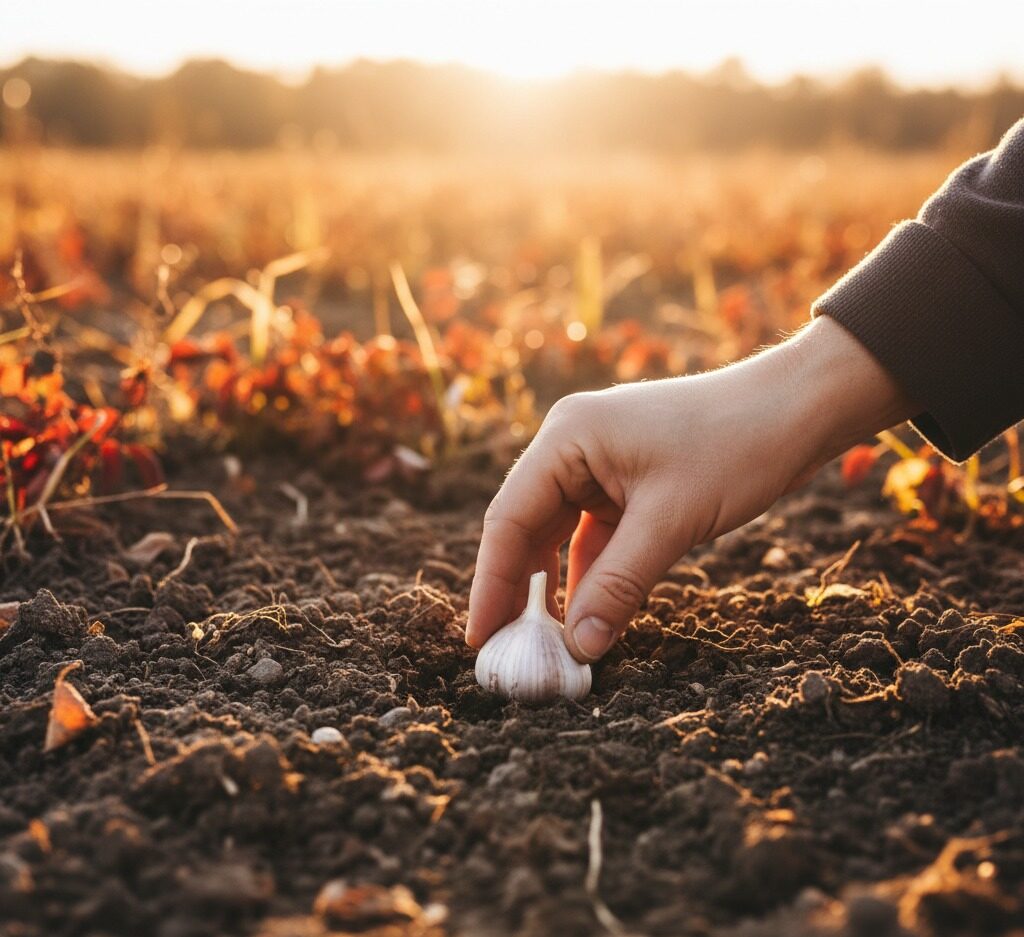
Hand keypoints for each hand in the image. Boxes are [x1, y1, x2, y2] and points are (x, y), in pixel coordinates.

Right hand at [466, 316, 913, 661]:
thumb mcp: (671, 522)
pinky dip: (596, 575)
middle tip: (512, 652)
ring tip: (550, 644)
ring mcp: (600, 464)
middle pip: (528, 529)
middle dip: (522, 591)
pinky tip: (594, 616)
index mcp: (567, 438)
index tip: (481, 640)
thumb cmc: (735, 446)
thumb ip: (618, 586)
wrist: (799, 409)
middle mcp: (573, 447)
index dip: (492, 584)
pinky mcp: (628, 482)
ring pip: (562, 537)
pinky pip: (596, 536)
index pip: (509, 519)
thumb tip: (577, 650)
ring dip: (560, 588)